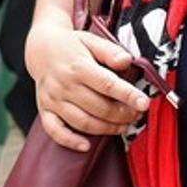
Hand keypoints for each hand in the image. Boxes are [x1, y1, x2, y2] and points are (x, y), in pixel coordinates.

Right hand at [26, 7, 148, 151]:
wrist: (42, 48)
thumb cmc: (73, 46)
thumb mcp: (92, 40)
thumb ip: (110, 51)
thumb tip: (126, 60)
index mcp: (78, 66)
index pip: (108, 84)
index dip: (128, 95)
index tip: (144, 103)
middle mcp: (65, 85)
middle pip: (98, 107)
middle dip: (122, 114)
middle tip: (137, 114)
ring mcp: (53, 99)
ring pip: (82, 122)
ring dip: (106, 128)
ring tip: (123, 126)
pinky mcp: (45, 109)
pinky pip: (55, 130)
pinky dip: (69, 141)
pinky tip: (86, 145)